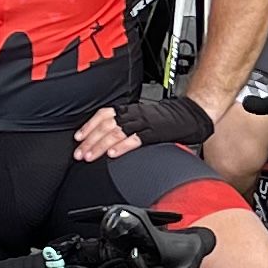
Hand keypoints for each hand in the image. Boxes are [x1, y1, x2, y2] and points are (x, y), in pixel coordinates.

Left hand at [77, 86, 214, 157]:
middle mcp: (133, 115)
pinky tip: (113, 154)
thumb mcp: (142, 118)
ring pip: (115, 133)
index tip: (78, 138)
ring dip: (100, 146)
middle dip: (90, 140)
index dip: (89, 126)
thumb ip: (126, 125)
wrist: (189, 115)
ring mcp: (143, 123)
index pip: (103, 115)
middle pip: (106, 126)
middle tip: (80, 153)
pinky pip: (134, 139)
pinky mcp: (153, 132)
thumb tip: (107, 138)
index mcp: (129, 110)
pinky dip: (122, 147)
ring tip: (90, 156)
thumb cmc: (167, 119)